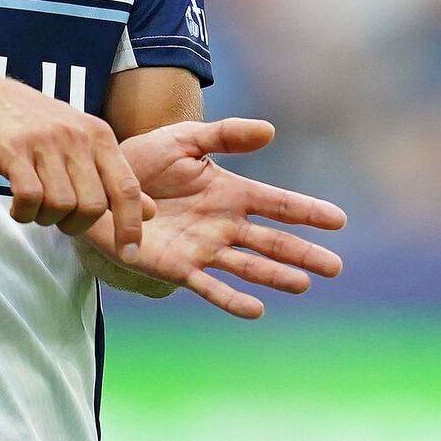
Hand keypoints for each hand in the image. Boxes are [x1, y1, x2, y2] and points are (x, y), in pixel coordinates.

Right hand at [0, 72, 148, 257]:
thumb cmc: (33, 125)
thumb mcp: (81, 142)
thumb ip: (113, 176)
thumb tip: (151, 212)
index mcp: (99, 135)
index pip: (127, 187)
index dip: (131, 225)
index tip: (130, 254)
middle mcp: (76, 136)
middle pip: (93, 206)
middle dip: (76, 225)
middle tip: (58, 218)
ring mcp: (45, 142)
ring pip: (61, 205)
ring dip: (46, 218)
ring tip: (34, 206)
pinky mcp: (13, 150)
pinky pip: (29, 198)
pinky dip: (23, 213)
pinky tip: (16, 206)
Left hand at [80, 118, 345, 318]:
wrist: (102, 188)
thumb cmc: (143, 160)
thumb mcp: (183, 139)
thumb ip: (225, 136)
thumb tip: (270, 130)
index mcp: (230, 191)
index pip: (277, 203)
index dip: (306, 211)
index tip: (338, 219)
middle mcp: (224, 224)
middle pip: (272, 241)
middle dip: (303, 253)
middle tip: (334, 267)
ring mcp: (204, 248)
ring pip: (248, 266)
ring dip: (275, 276)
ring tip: (302, 284)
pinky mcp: (178, 268)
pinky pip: (209, 287)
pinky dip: (231, 300)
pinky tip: (256, 310)